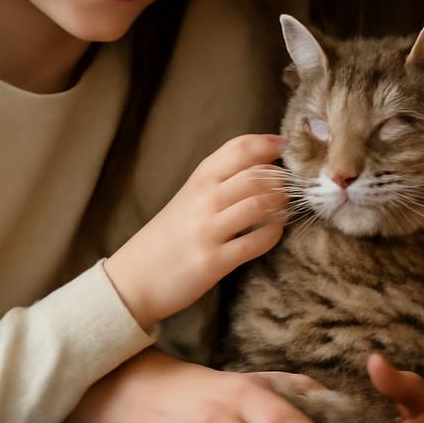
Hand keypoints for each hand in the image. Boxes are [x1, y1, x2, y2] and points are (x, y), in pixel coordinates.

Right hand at [105, 133, 286, 328]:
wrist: (133, 278)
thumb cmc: (169, 235)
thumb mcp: (189, 197)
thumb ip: (220, 180)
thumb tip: (263, 164)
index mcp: (199, 180)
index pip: (238, 148)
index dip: (266, 143)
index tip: (283, 146)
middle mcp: (203, 200)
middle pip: (256, 175)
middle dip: (281, 180)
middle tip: (290, 187)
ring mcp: (208, 231)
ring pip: (259, 205)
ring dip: (281, 205)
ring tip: (285, 209)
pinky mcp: (213, 261)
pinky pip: (255, 242)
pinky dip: (273, 234)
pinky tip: (275, 232)